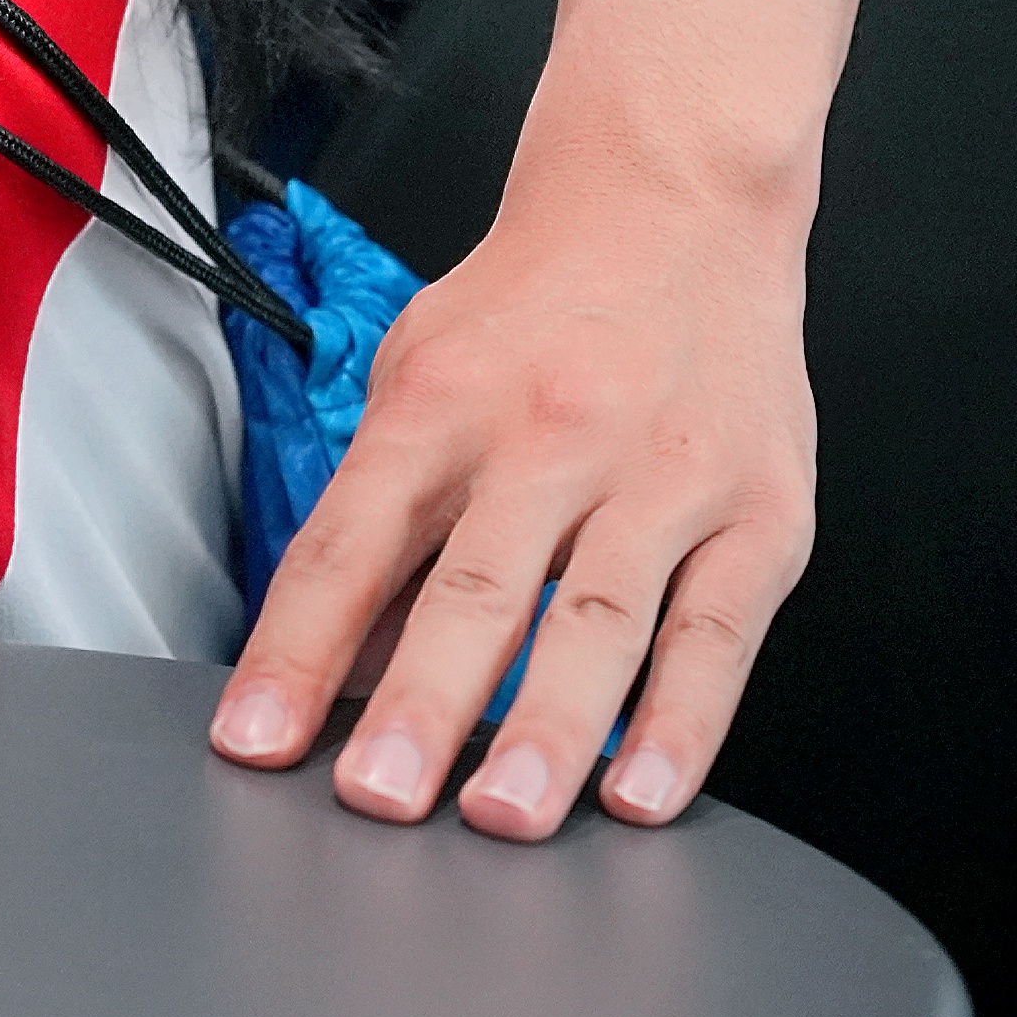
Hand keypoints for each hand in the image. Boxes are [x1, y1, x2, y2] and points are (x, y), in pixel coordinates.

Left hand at [209, 96, 817, 842]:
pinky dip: (683, 723)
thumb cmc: (537, 303)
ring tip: (503, 818)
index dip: (294, 648)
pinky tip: (643, 789)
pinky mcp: (762, 512)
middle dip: (421, 703)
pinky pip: (718, 634)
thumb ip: (379, 511)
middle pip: (476, 584)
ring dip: (548, 729)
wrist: (675, 198)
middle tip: (378, 797)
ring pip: (600, 617)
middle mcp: (554, 432)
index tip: (254, 740)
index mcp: (446, 400)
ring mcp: (665, 472)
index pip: (351, 540)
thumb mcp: (420, 371)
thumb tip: (328, 657)